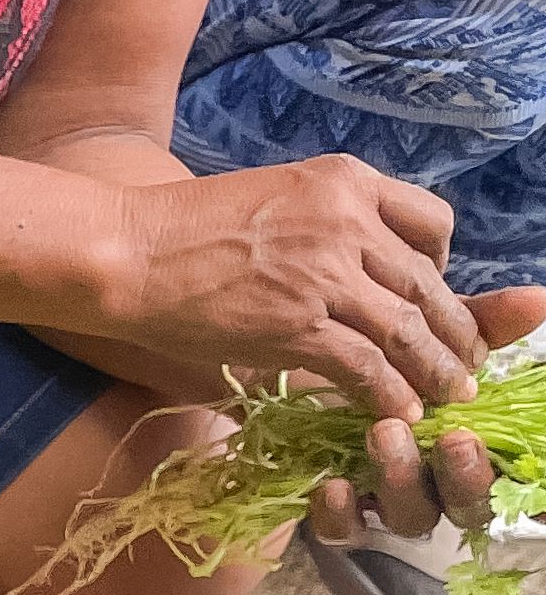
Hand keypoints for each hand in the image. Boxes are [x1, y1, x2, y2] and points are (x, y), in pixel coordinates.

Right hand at [106, 159, 491, 416]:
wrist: (127, 251)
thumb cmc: (179, 232)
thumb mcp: (271, 198)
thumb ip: (318, 224)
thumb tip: (339, 269)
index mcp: (345, 181)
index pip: (431, 222)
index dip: (444, 266)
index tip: (434, 295)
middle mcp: (348, 220)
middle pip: (427, 281)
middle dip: (454, 328)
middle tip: (467, 361)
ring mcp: (325, 272)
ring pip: (405, 327)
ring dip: (434, 368)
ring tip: (450, 395)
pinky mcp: (295, 323)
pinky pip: (363, 363)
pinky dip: (388, 392)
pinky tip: (399, 413)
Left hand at [311, 286, 545, 541]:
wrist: (283, 374)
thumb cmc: (373, 358)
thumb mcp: (424, 336)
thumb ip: (479, 326)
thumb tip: (536, 299)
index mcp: (466, 450)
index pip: (501, 478)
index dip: (499, 472)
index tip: (477, 435)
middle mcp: (434, 484)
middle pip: (462, 503)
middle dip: (462, 474)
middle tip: (451, 437)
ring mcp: (384, 503)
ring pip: (408, 515)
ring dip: (404, 477)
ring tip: (385, 432)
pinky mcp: (334, 514)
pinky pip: (343, 530)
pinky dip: (342, 513)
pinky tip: (334, 486)